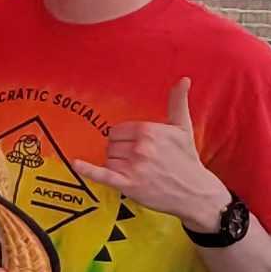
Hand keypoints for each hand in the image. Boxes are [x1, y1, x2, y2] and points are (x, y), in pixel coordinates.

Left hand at [75, 78, 231, 228]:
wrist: (195, 192)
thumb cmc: (186, 159)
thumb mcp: (183, 127)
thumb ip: (178, 102)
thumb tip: (183, 79)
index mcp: (149, 130)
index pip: (117, 130)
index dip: (124, 139)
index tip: (136, 147)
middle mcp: (140, 147)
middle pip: (111, 145)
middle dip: (120, 152)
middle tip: (138, 161)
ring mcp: (133, 166)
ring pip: (108, 159)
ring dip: (116, 166)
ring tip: (135, 171)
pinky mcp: (128, 185)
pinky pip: (102, 174)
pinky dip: (87, 169)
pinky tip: (75, 163)